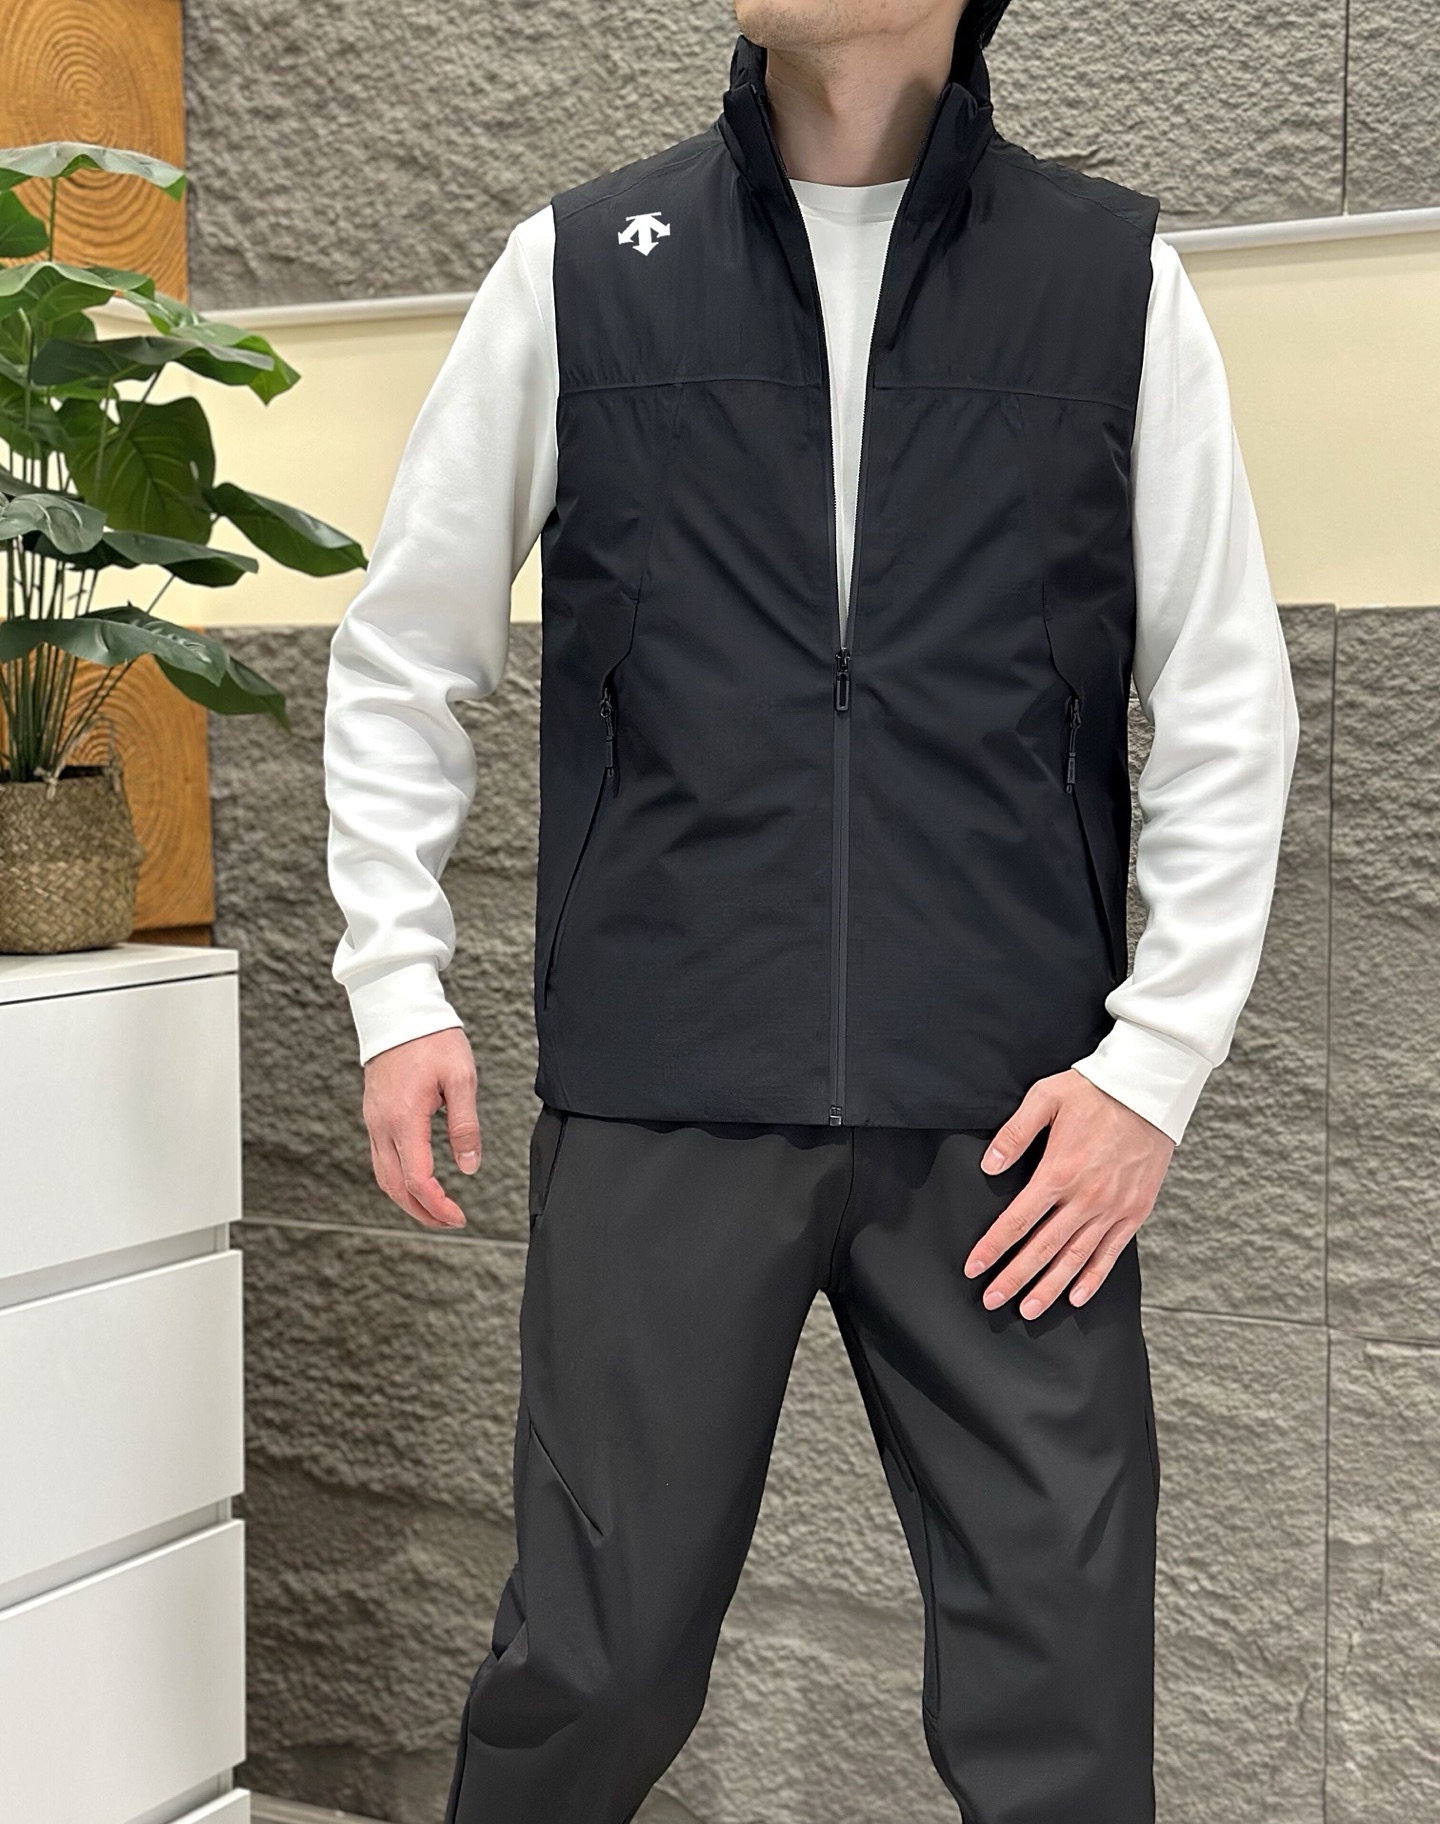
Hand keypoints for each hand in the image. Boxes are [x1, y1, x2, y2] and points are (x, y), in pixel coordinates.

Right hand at [362, 1027, 480, 1229]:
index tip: (458, 1217)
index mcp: (404, 1119)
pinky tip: (416, 1181)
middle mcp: (382, 1125)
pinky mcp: (373, 1114)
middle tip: (449, 1222)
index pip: (417, 1180)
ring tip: (434, 1210)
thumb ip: (465, 1125)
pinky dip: (397, 1179)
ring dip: (407, 1200)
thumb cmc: (432, 1039)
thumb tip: (468, 1166)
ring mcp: (373, 1120)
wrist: (397, 1011)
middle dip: (422, 1213)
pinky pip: (380, 1158)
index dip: (438, 1206)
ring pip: (383, 1176)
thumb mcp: (460, 1078)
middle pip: (395, 1187)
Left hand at [965, 1069, 1173, 1318]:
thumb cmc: (1094, 1090)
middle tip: (992, 1300)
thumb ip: (1014, 1133)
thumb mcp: (1045, 1098)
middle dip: (1014, 1278)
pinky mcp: (1134, 1211)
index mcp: (1058, 1172)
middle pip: (1042, 1249)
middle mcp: (1085, 1198)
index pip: (1016, 1221)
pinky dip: (1093, 1278)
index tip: (973, 1268)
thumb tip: (988, 1165)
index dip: (992, 1248)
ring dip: (1050, 1288)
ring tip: (1029, 1310)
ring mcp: (1112, 1208)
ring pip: (1075, 1259)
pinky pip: (1110, 1253)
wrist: (1150, 1090)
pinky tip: (1075, 1295)